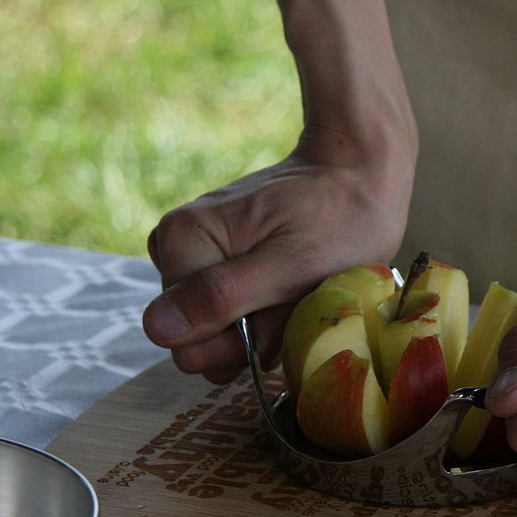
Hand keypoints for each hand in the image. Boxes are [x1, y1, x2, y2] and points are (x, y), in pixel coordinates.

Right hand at [142, 126, 412, 383]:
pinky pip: (230, 313)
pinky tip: (289, 286)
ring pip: (216, 330)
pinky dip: (265, 311)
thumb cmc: (339, 217)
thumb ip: (222, 297)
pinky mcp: (215, 259)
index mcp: (182, 240)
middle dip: (252, 333)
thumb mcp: (291, 265)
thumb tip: (156, 328)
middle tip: (294, 299)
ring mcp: (194, 252)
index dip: (237, 342)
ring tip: (296, 289)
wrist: (359, 174)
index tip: (279, 309)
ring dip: (263, 324)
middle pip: (198, 338)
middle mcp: (174, 244)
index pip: (182, 340)